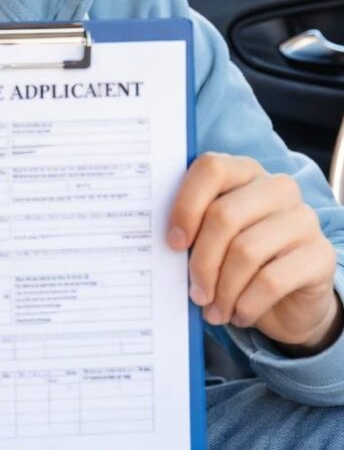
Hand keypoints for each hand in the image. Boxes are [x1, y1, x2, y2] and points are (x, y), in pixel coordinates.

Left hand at [167, 153, 340, 352]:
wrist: (290, 300)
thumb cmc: (239, 262)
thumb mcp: (214, 240)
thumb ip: (193, 231)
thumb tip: (165, 244)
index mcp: (246, 172)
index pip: (212, 169)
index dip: (187, 205)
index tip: (173, 243)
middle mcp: (278, 188)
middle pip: (224, 215)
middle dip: (202, 261)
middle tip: (195, 292)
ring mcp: (303, 218)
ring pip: (246, 251)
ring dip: (223, 290)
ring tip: (214, 311)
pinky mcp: (320, 254)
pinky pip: (271, 281)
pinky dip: (247, 304)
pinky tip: (240, 315)